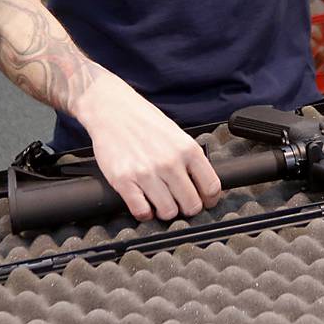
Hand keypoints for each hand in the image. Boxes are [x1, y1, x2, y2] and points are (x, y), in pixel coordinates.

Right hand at [73, 74, 221, 221]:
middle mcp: (170, 162)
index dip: (210, 200)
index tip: (205, 202)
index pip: (211, 187)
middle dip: (188, 208)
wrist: (112, 110)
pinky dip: (144, 213)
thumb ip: (190, 159)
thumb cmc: (144, 121)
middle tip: (180, 203)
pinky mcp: (124, 180)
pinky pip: (142, 212)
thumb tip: (201, 185)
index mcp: (187, 149)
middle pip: (191, 205)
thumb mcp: (177, 134)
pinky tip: (144, 203)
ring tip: (160, 202)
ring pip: (168, 212)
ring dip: (166, 212)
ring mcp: (146, 173)